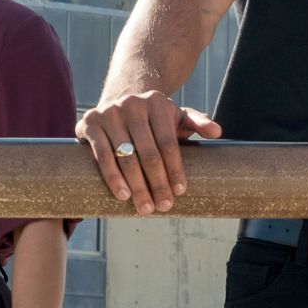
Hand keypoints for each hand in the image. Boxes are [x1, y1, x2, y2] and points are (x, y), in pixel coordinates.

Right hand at [76, 91, 221, 214]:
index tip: (180, 191)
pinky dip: (113, 177)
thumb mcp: (176, 116)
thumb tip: (218, 132)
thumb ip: (197, 122)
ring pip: (126, 157)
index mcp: (157, 102)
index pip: (168, 143)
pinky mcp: (90, 122)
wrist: (118, 100)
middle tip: (164, 206)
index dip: (175, 169)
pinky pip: (101, 155)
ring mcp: (109, 113)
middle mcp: (132, 104)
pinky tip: (123, 195)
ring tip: (145, 207)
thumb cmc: (152, 118)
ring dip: (136, 186)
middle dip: (157, 183)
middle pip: (148, 153)